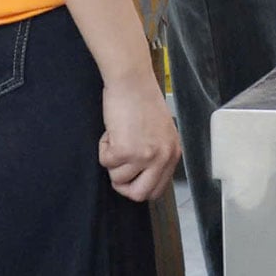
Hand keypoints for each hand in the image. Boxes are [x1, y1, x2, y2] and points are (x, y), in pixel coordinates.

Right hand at [99, 74, 180, 202]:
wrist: (131, 81)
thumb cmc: (142, 99)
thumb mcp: (160, 132)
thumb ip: (156, 154)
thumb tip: (142, 176)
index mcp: (172, 153)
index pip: (157, 189)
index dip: (139, 186)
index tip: (130, 177)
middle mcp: (162, 157)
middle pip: (140, 194)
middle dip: (123, 185)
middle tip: (118, 165)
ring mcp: (145, 155)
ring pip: (118, 178)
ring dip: (112, 160)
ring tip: (117, 136)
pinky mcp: (125, 150)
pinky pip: (105, 162)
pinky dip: (103, 148)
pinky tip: (111, 130)